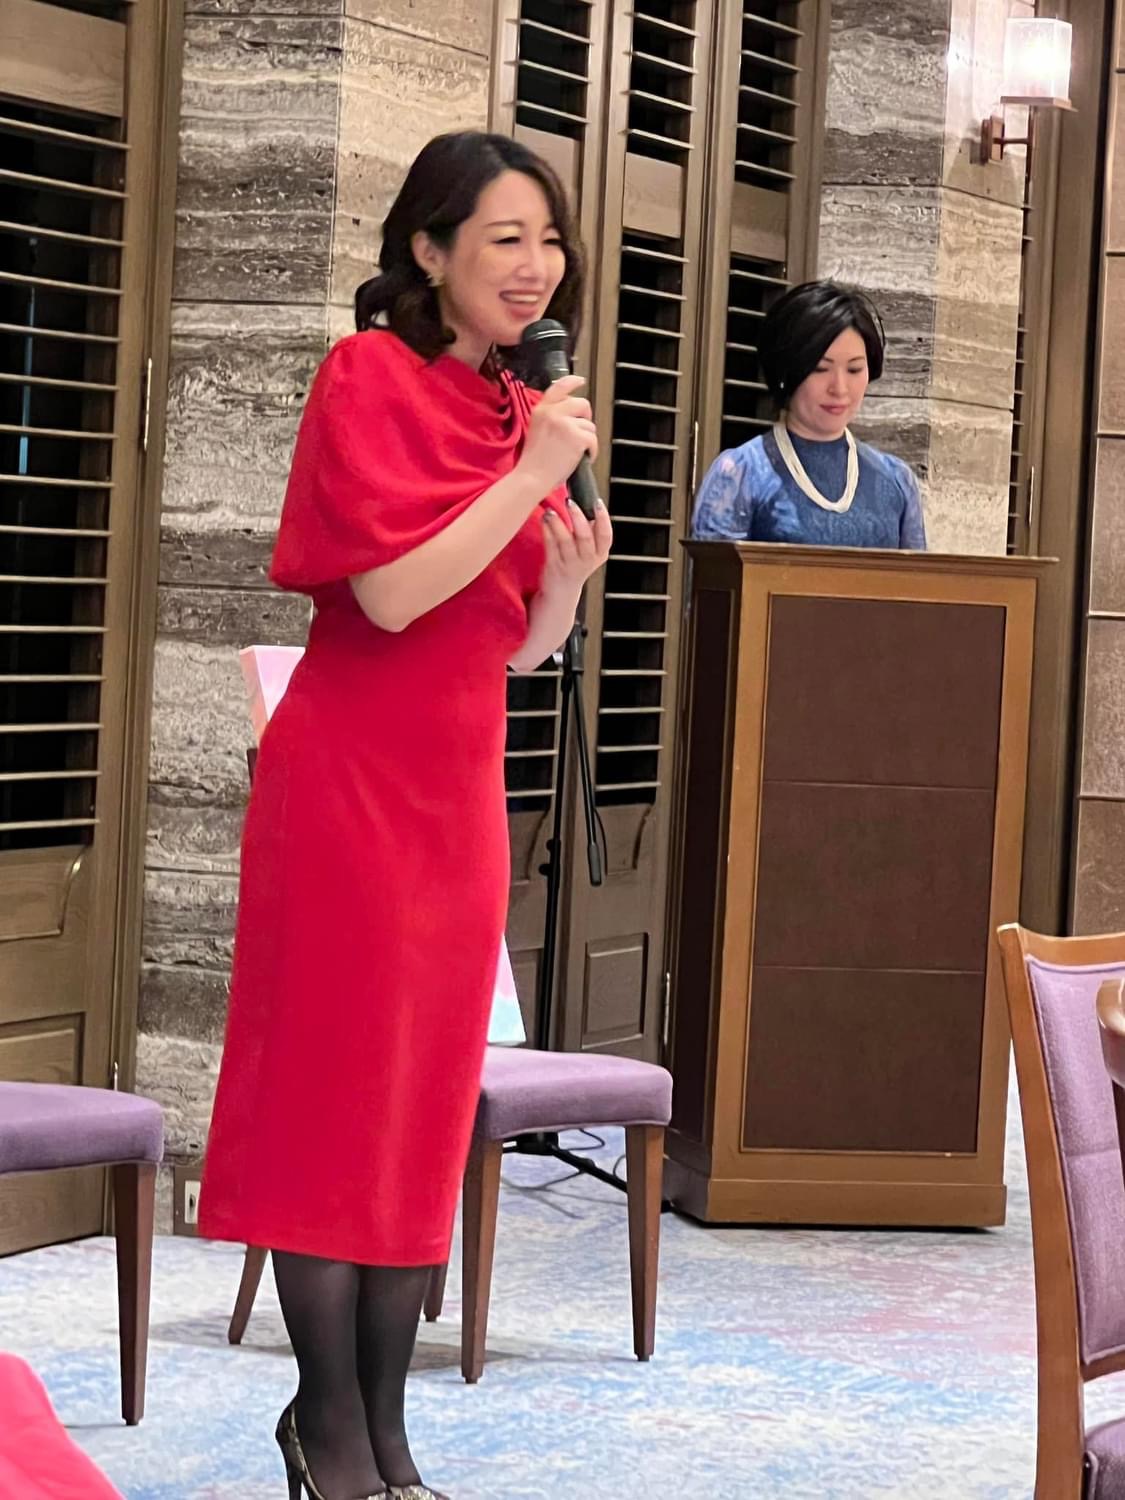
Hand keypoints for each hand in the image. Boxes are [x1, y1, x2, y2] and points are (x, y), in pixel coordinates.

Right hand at [517, 376, 598, 496]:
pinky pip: (593, 440)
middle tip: (582, 431)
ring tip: (576, 452)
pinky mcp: (577, 437)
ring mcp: (566, 424)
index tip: (580, 381)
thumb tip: (573, 414)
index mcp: (541, 410)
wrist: (532, 477)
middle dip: (586, 417)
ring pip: (589, 425)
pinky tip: (583, 458)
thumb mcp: (536, 429)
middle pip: (582, 404)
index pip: (559, 387)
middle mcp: (553, 413)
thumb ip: (551, 417)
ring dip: (587, 439)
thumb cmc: (534, 461)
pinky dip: (592, 451)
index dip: (572, 381)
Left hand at [541, 497, 612, 596]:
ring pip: (566, 541)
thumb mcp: (589, 550)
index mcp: (600, 553)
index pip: (606, 535)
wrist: (561, 592)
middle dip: (577, 517)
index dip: (603, 518)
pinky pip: (550, 546)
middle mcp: (587, 560)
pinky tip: (544, 520)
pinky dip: (547, 530)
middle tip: (569, 501)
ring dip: (558, 522)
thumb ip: (590, 530)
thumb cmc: (575, 563)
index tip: (597, 502)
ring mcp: (570, 565)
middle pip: (585, 537)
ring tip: (550, 510)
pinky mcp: (554, 567)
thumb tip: (584, 500)